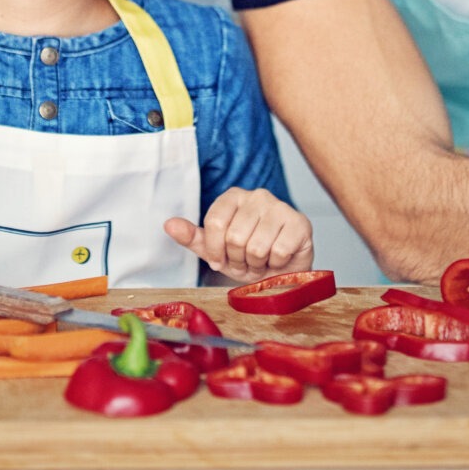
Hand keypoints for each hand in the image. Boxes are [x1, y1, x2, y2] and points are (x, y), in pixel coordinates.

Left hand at [164, 188, 313, 281]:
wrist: (282, 274)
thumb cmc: (248, 258)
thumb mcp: (216, 250)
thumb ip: (192, 237)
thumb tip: (168, 225)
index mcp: (233, 197)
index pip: (214, 223)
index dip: (216, 250)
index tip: (221, 259)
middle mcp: (258, 195)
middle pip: (235, 237)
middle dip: (239, 260)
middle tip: (247, 261)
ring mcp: (280, 207)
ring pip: (256, 247)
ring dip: (257, 264)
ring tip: (262, 261)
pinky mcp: (300, 223)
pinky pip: (278, 251)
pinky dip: (276, 264)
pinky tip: (279, 259)